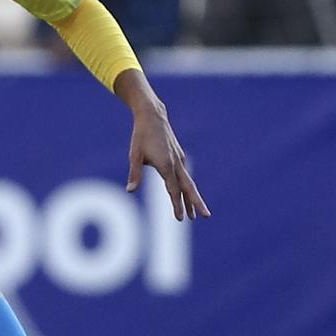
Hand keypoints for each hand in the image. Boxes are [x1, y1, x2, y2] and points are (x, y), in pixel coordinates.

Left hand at [126, 102, 210, 221]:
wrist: (153, 116)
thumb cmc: (141, 136)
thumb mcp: (135, 155)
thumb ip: (134, 174)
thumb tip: (130, 191)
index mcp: (166, 165)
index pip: (173, 190)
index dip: (177, 205)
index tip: (181, 218)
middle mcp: (176, 163)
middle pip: (188, 188)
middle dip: (196, 203)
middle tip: (205, 216)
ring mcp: (179, 159)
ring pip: (188, 182)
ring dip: (192, 197)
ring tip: (196, 212)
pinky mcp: (178, 155)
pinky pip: (184, 175)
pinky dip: (187, 186)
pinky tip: (186, 192)